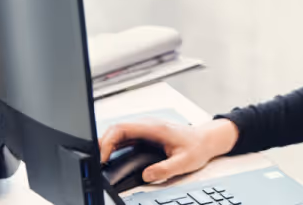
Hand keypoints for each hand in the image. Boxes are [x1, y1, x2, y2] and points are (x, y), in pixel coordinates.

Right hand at [98, 118, 239, 182]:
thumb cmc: (197, 147)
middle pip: (116, 129)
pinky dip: (114, 148)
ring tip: (99, 163)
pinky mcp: (145, 136)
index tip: (101, 157)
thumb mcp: (184, 162)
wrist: (206, 140)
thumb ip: (165, 169)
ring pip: (118, 133)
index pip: (122, 128)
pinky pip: (124, 139)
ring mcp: (145, 130)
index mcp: (154, 128)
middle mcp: (148, 126)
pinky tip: (110, 159)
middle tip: (96, 163)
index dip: (107, 141)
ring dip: (106, 146)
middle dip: (102, 144)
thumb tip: (146, 175)